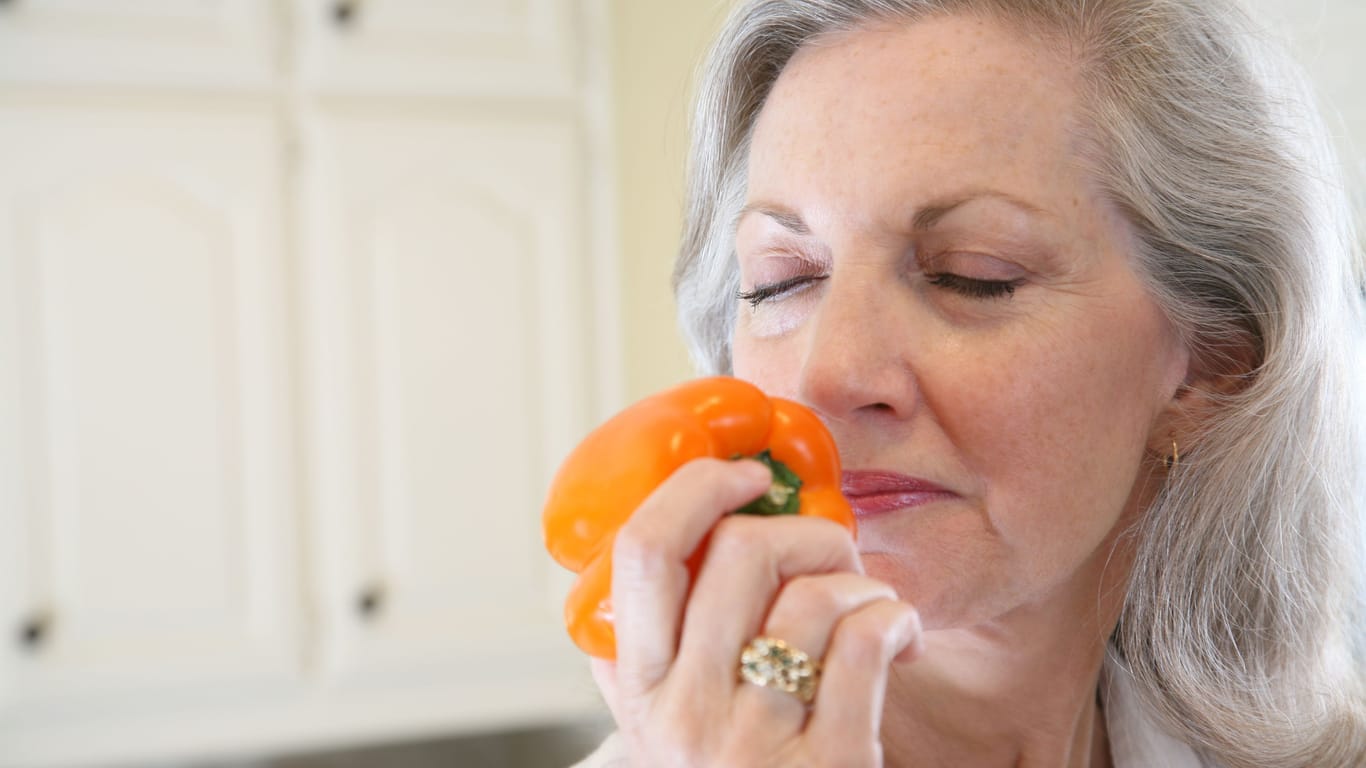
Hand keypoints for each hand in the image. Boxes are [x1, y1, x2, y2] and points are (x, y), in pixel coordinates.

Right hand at [591, 458, 923, 766]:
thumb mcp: (666, 725)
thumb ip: (652, 652)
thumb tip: (668, 537)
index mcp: (639, 688)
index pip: (641, 552)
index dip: (695, 488)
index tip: (746, 473)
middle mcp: (684, 714)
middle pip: (742, 554)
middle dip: (809, 532)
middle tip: (833, 558)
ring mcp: (753, 745)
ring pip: (814, 595)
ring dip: (861, 581)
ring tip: (871, 607)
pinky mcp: (828, 767)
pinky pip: (866, 642)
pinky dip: (895, 619)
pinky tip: (900, 636)